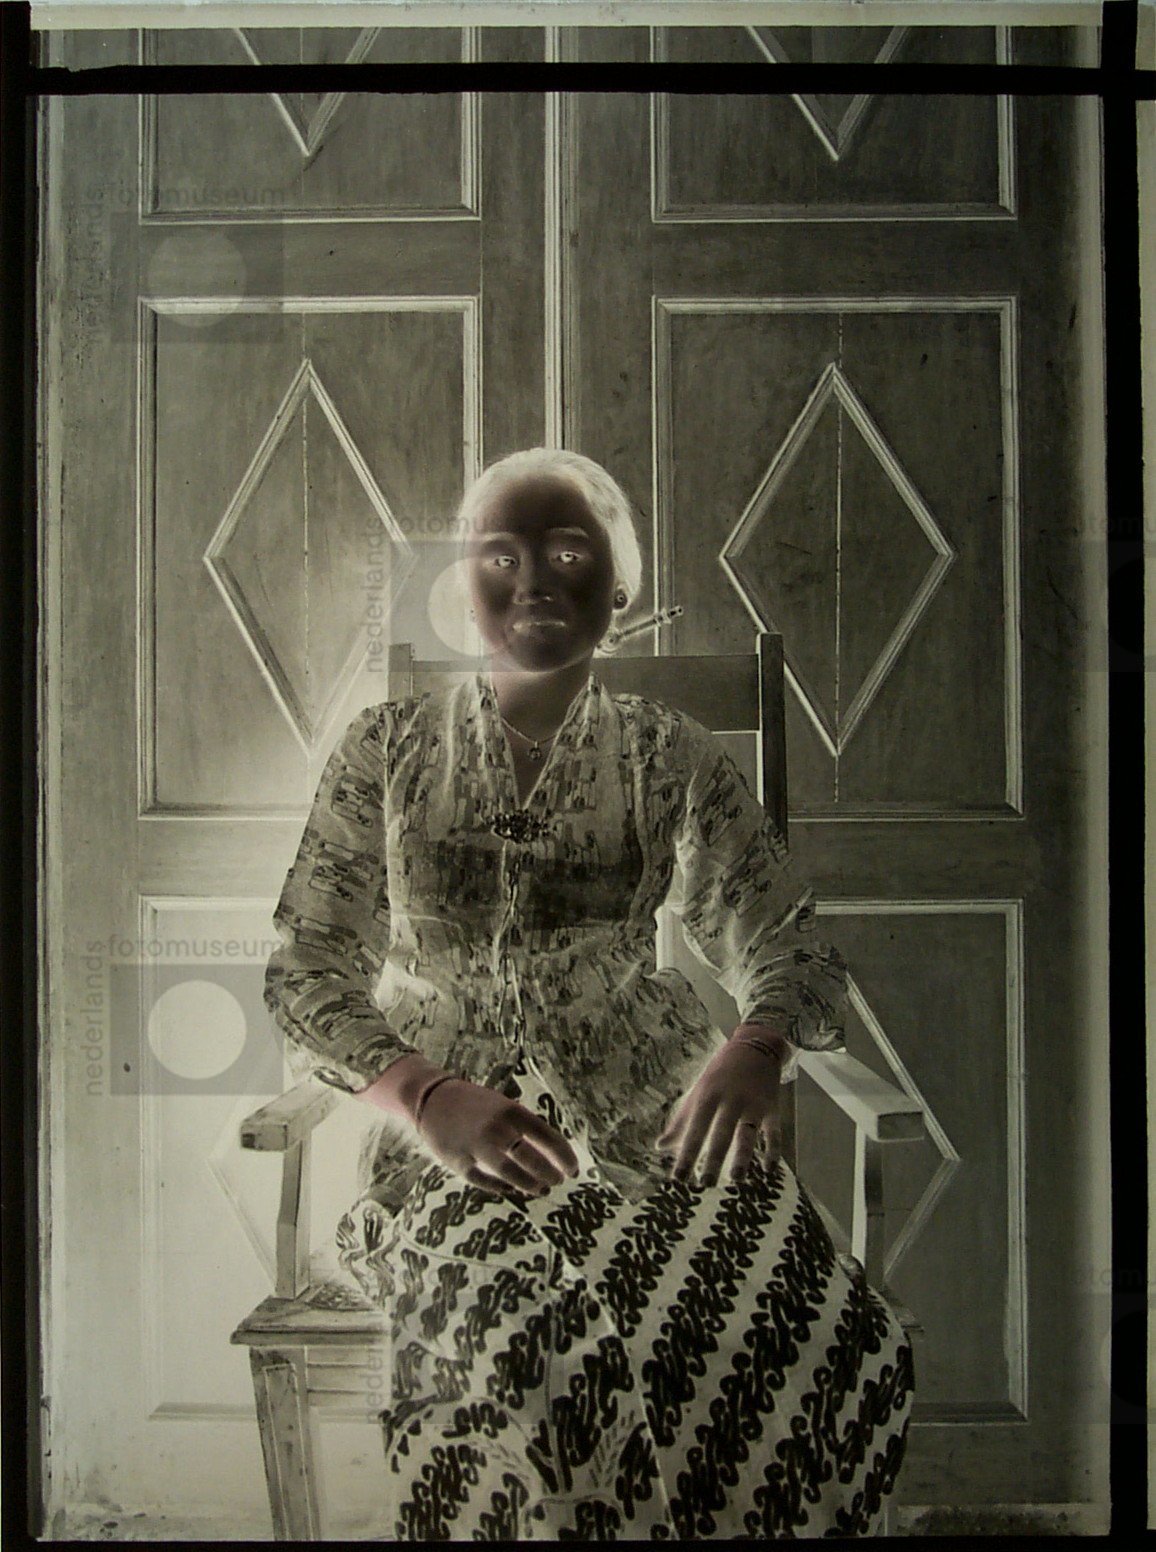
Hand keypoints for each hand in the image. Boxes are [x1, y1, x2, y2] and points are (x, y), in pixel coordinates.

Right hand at [416, 1075, 580, 1199]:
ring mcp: (476, 1146)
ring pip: (510, 1174)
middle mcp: (496, 1129)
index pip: (548, 1137)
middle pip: (531, 1159)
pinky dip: (499, 1188)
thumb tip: (554, 1153)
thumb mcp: (504, 1106)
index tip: (574, 1170)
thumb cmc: (477, 1104)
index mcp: (512, 1112)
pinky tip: (510, 1190)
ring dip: (529, 1185)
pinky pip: (483, 1181)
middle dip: (549, 1174)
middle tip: (558, 1182)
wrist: (432, 1099)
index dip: (564, 1157)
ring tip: (541, 1190)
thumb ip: (525, 1127)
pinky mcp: (457, 1161)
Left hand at [654, 1033, 785, 1185]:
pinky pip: (774, 1132)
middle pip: (721, 1133)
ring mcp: (754, 1104)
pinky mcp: (772, 1107)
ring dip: (742, 1157)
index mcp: (709, 1095)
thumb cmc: (721, 1072)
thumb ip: (681, 1120)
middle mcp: (731, 1100)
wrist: (755, 1045)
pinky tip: (768, 1170)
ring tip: (735, 1179)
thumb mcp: (698, 1091)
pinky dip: (773, 1151)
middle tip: (704, 1184)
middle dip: (713, 1159)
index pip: (695, 1129)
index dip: (686, 1154)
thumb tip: (659, 1147)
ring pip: (747, 1134)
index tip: (677, 1179)